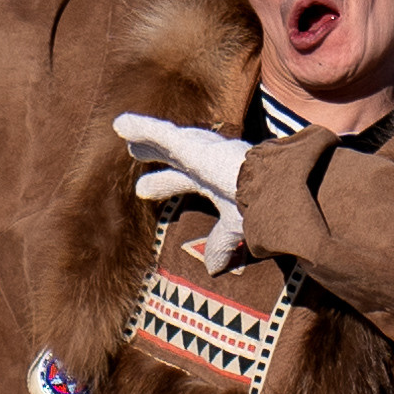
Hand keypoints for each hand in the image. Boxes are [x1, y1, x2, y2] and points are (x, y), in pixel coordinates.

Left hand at [116, 113, 252, 271]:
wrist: (274, 190)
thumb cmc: (263, 206)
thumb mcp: (237, 226)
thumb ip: (221, 242)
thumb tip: (213, 269)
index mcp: (219, 181)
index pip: (187, 180)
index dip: (165, 184)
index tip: (143, 190)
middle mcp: (209, 163)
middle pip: (175, 157)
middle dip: (156, 153)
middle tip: (134, 152)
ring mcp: (199, 152)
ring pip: (166, 140)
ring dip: (146, 137)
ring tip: (122, 129)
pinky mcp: (191, 146)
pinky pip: (160, 133)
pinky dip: (140, 128)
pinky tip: (120, 124)